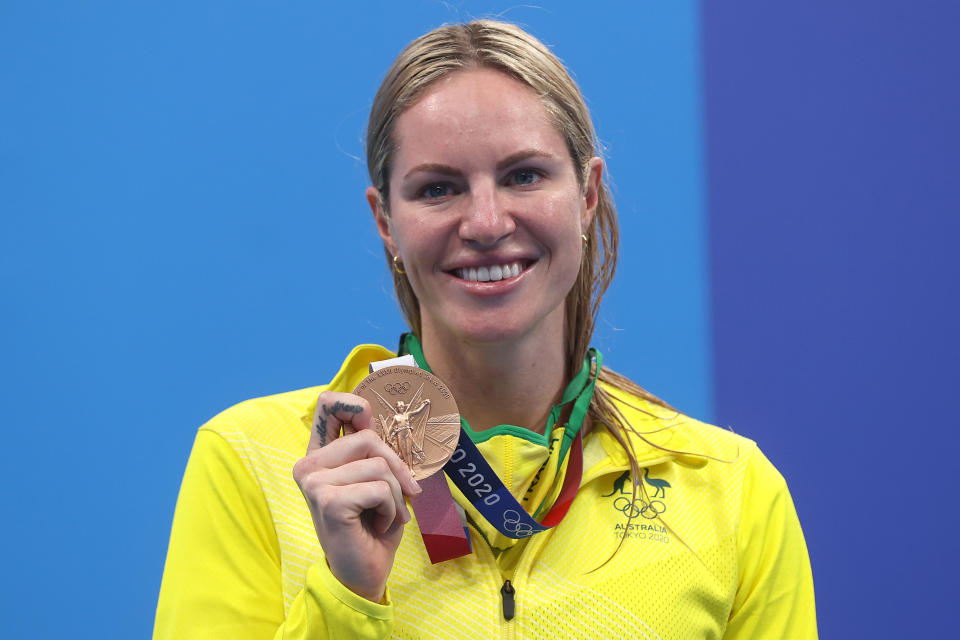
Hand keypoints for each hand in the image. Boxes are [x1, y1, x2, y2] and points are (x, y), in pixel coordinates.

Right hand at [293, 391, 421, 601]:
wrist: (364, 574)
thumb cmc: (373, 527)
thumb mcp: (377, 480)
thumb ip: (375, 451)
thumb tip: (386, 422)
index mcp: (320, 456)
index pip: (329, 405)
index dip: (356, 404)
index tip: (373, 425)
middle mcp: (309, 466)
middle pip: (367, 436)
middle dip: (396, 466)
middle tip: (403, 494)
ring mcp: (314, 483)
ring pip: (378, 465)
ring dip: (395, 495)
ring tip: (385, 515)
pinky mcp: (328, 500)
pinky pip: (380, 488)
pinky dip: (392, 509)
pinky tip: (378, 525)